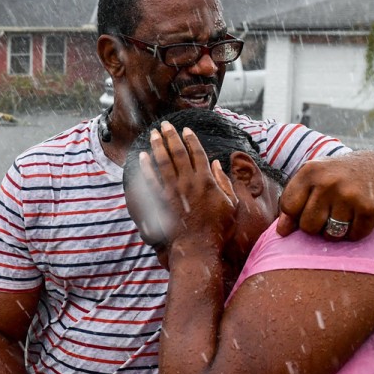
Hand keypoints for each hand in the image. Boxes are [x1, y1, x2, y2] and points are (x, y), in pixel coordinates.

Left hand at [139, 122, 238, 252]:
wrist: (198, 247)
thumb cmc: (218, 228)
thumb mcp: (231, 204)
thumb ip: (224, 182)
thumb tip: (216, 163)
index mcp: (206, 181)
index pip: (197, 154)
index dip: (191, 140)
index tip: (185, 130)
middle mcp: (188, 182)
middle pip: (178, 154)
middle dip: (171, 137)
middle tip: (165, 125)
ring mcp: (173, 191)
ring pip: (163, 163)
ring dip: (158, 147)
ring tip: (154, 134)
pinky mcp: (162, 201)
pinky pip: (151, 181)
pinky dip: (146, 168)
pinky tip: (142, 157)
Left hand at [275, 151, 373, 241]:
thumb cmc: (338, 176)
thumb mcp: (313, 179)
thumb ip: (293, 201)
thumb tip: (281, 232)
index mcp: (310, 172)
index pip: (288, 207)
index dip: (294, 215)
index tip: (307, 210)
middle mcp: (328, 182)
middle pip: (308, 226)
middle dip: (316, 226)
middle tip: (329, 213)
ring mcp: (350, 195)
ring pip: (331, 234)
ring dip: (337, 231)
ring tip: (344, 213)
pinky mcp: (370, 208)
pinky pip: (353, 236)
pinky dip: (355, 232)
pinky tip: (359, 216)